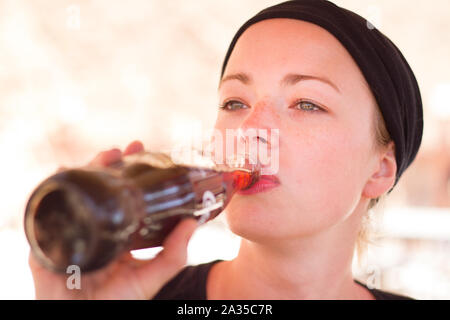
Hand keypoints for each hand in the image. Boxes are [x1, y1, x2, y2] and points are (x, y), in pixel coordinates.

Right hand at [28, 140, 197, 298]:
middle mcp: (95, 225)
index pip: (123, 196)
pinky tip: (66, 171)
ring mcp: (72, 227)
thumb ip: (173, 255)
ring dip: (89, 169)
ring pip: (78, 191)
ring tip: (106, 156)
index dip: (132, 174)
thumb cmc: (115, 302)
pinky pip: (49, 206)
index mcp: (117, 232)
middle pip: (100, 188)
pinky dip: (57, 186)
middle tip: (128, 149)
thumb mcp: (149, 277)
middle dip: (112, 164)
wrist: (79, 318)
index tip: (144, 154)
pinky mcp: (49, 236)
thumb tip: (193, 223)